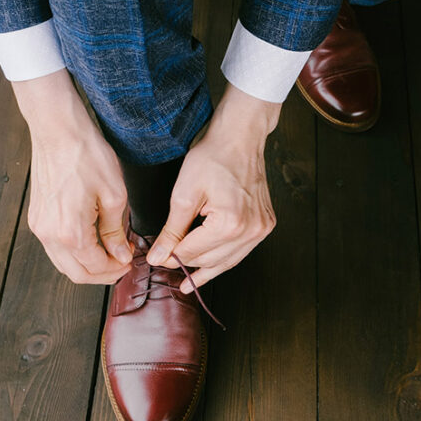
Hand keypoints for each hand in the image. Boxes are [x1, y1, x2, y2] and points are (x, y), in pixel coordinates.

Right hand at [13, 69, 132, 283]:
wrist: (58, 131)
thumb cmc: (87, 156)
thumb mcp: (114, 195)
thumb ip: (116, 232)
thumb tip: (121, 254)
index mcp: (71, 233)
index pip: (96, 268)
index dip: (117, 269)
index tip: (131, 262)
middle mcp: (49, 235)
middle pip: (76, 273)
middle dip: (102, 274)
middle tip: (123, 264)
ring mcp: (39, 226)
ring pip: (63, 263)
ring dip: (87, 264)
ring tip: (111, 252)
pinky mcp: (36, 217)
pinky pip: (55, 247)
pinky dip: (74, 251)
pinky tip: (92, 239)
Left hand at [146, 84, 280, 292]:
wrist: (240, 138)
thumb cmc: (212, 157)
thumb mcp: (184, 193)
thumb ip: (171, 231)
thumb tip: (157, 258)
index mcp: (230, 224)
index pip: (192, 252)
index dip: (171, 257)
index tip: (156, 258)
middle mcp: (250, 231)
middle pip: (210, 260)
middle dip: (187, 264)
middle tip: (166, 265)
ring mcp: (261, 229)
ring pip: (228, 261)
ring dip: (207, 269)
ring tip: (189, 283)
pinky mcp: (265, 225)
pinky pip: (240, 250)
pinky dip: (224, 258)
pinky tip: (211, 266)